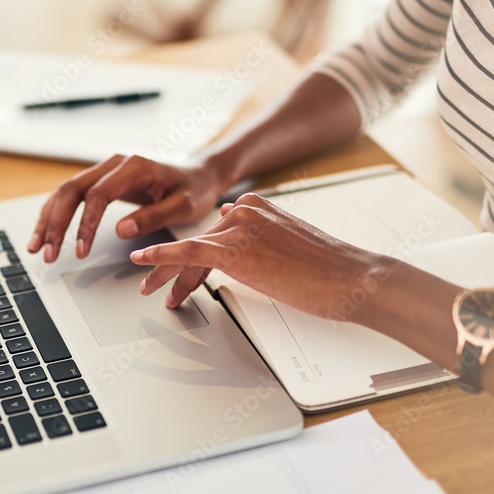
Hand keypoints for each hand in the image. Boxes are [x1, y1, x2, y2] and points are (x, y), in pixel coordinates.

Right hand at [28, 154, 226, 262]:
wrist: (198, 175)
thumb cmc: (193, 190)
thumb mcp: (182, 206)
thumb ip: (153, 217)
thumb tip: (121, 230)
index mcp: (134, 167)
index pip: (98, 194)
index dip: (86, 223)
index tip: (81, 250)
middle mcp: (114, 164)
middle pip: (72, 190)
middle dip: (56, 224)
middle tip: (48, 253)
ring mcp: (105, 171)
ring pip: (65, 192)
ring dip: (49, 220)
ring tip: (37, 248)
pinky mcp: (101, 181)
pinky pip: (71, 196)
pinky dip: (56, 215)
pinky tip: (46, 234)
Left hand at [129, 193, 386, 317]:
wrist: (351, 277)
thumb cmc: (330, 270)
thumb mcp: (290, 246)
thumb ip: (263, 241)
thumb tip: (244, 247)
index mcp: (258, 205)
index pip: (215, 232)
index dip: (194, 257)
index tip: (180, 271)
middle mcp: (244, 210)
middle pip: (198, 241)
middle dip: (172, 265)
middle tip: (151, 278)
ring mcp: (238, 228)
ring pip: (189, 249)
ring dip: (162, 270)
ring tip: (146, 287)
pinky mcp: (234, 251)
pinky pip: (187, 252)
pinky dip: (161, 256)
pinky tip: (143, 260)